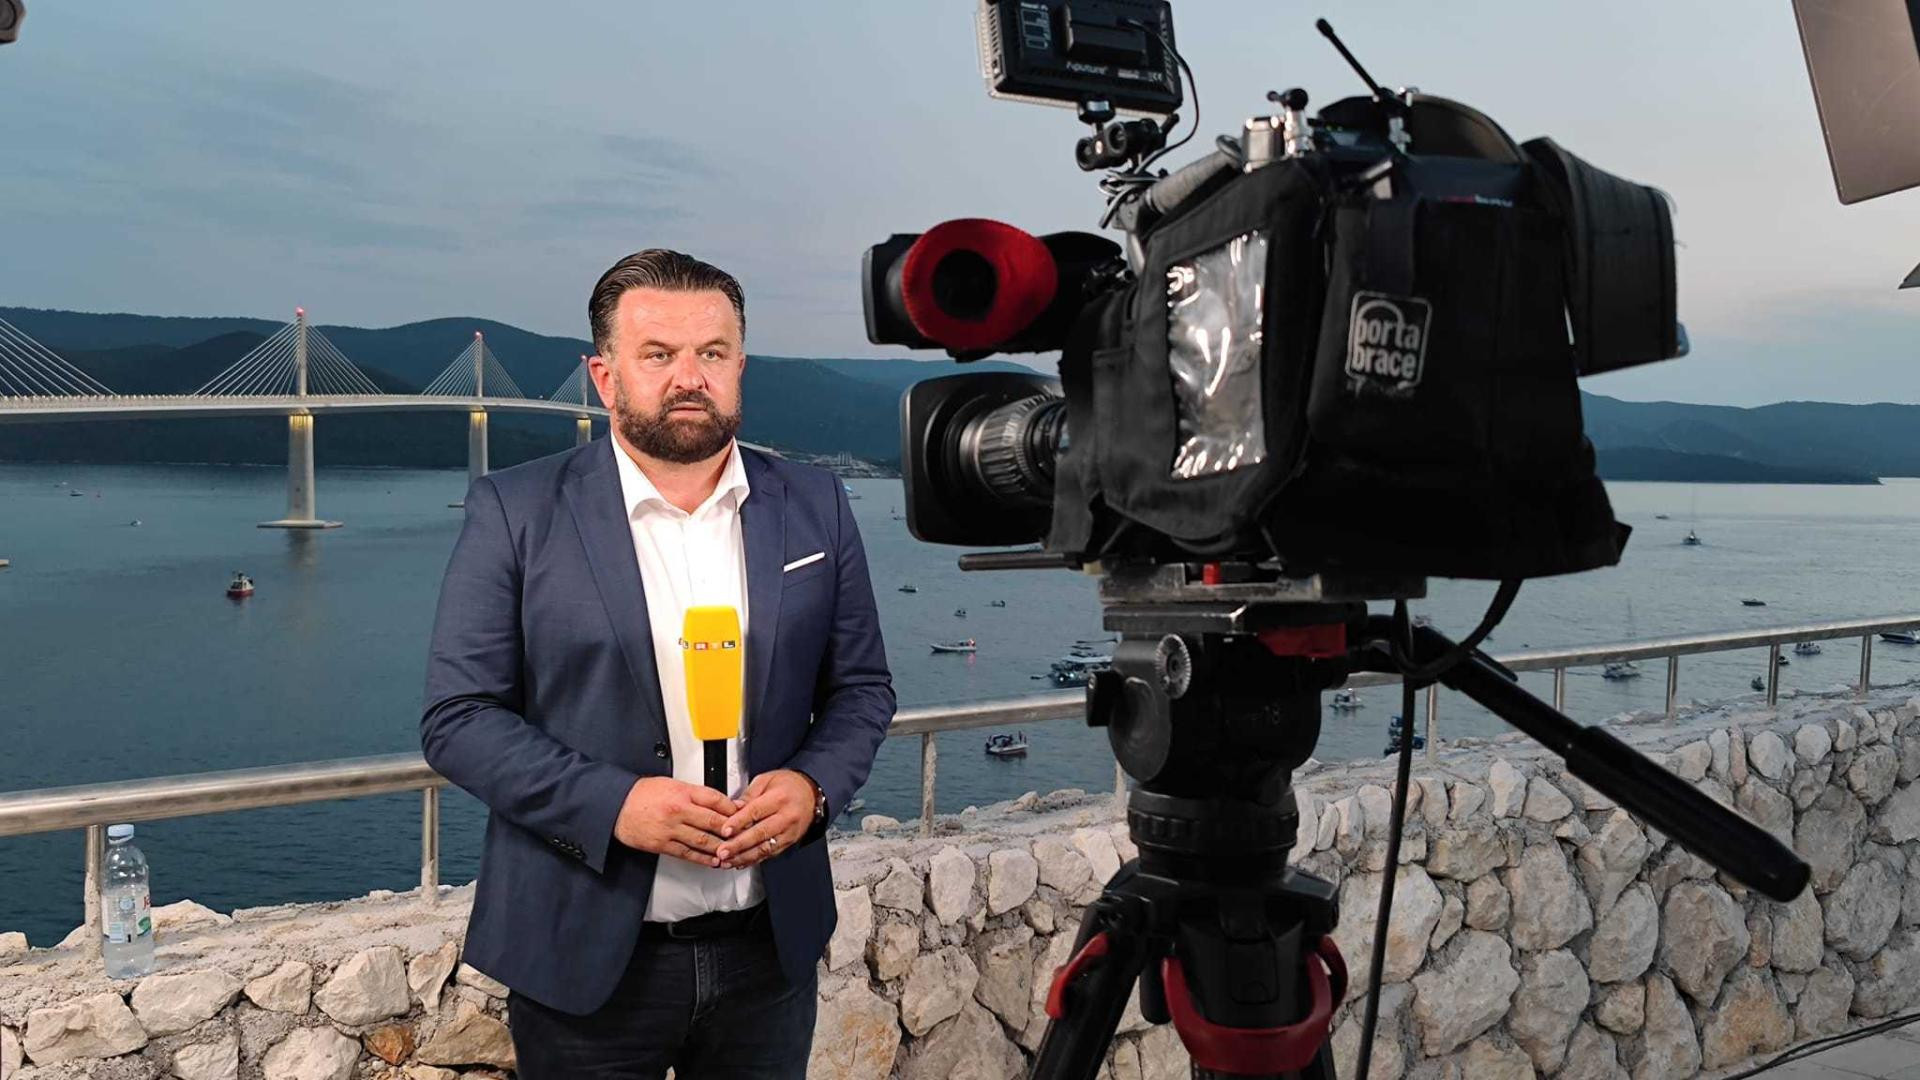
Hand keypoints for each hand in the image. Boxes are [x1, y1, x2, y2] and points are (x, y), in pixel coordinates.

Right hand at [613, 777, 738, 866]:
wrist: (617, 806)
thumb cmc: (643, 794)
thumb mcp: (671, 784)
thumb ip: (695, 794)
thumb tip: (717, 803)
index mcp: (682, 792)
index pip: (715, 799)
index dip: (732, 808)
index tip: (742, 814)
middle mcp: (678, 810)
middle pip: (713, 821)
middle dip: (731, 830)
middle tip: (744, 835)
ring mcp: (670, 829)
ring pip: (703, 840)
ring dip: (720, 848)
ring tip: (732, 852)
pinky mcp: (662, 844)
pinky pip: (687, 853)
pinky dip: (702, 859)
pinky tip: (713, 860)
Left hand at [716, 770, 815, 868]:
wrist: (811, 794)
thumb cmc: (788, 785)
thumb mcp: (766, 780)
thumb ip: (749, 794)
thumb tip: (733, 807)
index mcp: (779, 798)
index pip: (756, 812)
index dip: (739, 822)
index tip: (724, 830)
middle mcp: (786, 817)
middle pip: (760, 833)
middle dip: (739, 845)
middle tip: (722, 851)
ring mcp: (789, 832)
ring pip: (765, 848)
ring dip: (744, 856)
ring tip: (728, 861)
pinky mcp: (789, 842)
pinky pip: (770, 854)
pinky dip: (754, 860)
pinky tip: (740, 862)